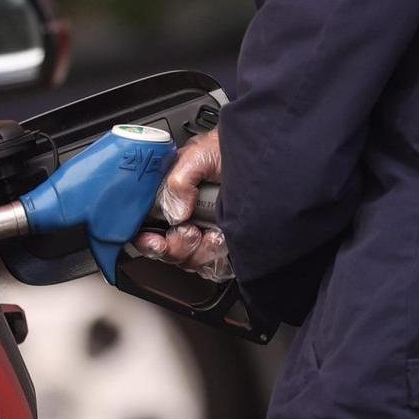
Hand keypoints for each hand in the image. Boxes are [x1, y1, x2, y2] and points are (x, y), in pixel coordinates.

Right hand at [132, 129, 234, 281]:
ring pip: (189, 261)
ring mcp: (206, 234)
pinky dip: (218, 260)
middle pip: (166, 249)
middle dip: (176, 246)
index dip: (147, 237)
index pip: (148, 226)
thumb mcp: (201, 154)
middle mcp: (187, 217)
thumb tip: (175, 213)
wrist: (272, 160)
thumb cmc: (235, 150)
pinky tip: (227, 241)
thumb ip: (179, 180)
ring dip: (200, 251)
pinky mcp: (227, 248)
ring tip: (215, 233)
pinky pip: (214, 268)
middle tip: (190, 232)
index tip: (154, 240)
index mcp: (173, 197)